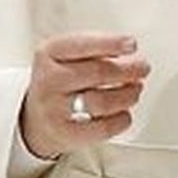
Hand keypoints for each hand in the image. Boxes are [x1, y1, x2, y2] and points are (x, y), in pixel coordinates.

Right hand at [20, 32, 148, 158]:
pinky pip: (102, 128)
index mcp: (49, 53)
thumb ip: (93, 48)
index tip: (132, 44)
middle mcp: (49, 80)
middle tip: (142, 68)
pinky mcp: (65, 133)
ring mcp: (54, 108)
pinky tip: (125, 113)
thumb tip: (129, 50)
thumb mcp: (65, 55)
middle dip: (128, 70)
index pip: (83, 44)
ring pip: (103, 101)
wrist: (35, 118)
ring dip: (128, 94)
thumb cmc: (58, 81)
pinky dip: (121, 120)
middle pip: (98, 72)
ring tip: (136, 89)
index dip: (111, 43)